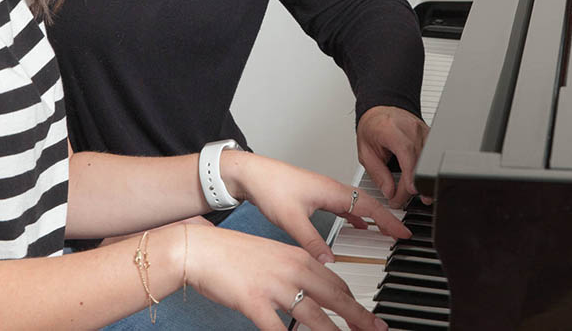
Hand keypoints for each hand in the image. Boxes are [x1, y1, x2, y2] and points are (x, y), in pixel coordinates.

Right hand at [186, 225, 386, 330]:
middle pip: (335, 299)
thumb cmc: (234, 255)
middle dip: (359, 319)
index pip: (337, 283)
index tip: (369, 318)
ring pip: (314, 317)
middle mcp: (292, 270)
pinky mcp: (254, 302)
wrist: (201, 249)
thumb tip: (314, 290)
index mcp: (298, 258)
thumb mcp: (273, 256)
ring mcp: (274, 287)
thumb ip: (296, 272)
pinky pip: (278, 330)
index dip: (356, 304)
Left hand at [224, 153, 410, 263]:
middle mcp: (331, 189)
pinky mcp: (316, 195)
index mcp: (331, 191)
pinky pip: (344, 206)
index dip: (388, 220)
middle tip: (402, 234)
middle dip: (387, 218)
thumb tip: (329, 259)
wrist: (252, 173)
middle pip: (368, 203)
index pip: (369, 205)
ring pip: (357, 203)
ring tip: (386, 231)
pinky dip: (356, 215)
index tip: (403, 232)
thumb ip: (311, 240)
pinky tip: (358, 225)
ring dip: (374, 216)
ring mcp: (325, 191)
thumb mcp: (291, 219)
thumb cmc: (269, 186)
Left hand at [356, 106, 428, 206]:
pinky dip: (426, 170)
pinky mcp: (429, 135)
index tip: (409, 192)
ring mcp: (422, 130)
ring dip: (422, 180)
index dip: (411, 174)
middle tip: (403, 199)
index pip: (407, 152)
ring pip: (429, 160)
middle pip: (420, 160)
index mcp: (391, 129)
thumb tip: (389, 192)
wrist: (379, 111)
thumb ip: (378, 173)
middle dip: (414, 184)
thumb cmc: (371, 129)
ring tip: (413, 194)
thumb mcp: (366, 152)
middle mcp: (410, 128)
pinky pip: (431, 156)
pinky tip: (420, 180)